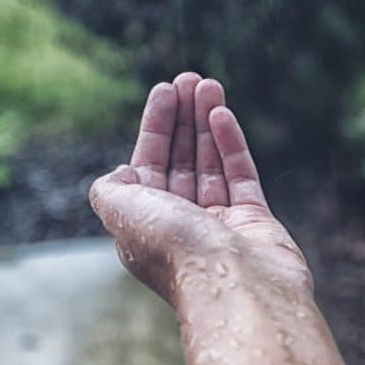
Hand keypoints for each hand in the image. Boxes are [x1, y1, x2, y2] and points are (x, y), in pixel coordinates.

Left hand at [89, 73, 311, 307]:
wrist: (236, 287)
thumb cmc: (177, 252)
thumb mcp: (122, 214)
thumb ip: (109, 190)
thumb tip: (119, 172)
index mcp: (147, 226)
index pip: (148, 166)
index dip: (154, 127)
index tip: (165, 90)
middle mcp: (182, 225)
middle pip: (180, 160)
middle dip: (182, 118)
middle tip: (190, 78)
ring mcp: (220, 224)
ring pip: (211, 162)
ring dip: (206, 122)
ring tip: (209, 84)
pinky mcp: (255, 222)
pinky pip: (241, 174)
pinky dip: (230, 143)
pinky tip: (222, 114)